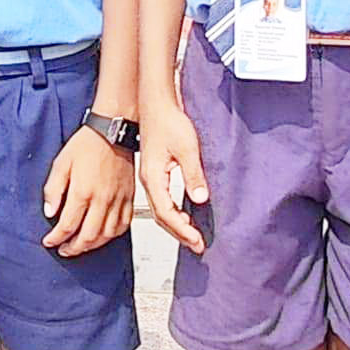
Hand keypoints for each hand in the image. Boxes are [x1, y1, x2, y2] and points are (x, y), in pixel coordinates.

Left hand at [40, 125, 133, 255]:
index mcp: (83, 192)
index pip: (67, 225)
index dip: (56, 238)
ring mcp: (117, 201)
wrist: (113, 133)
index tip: (49, 241)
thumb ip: (53, 190)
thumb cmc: (87, 144)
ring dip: (91, 246)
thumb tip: (49, 212)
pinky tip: (103, 236)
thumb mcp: (61, 163)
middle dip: (73, 248)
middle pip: (87, 236)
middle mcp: (102, 200)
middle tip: (63, 249)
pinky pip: (122, 226)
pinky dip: (111, 236)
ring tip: (80, 246)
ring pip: (106, 235)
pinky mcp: (128, 199)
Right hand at [137, 104, 210, 251]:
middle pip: (162, 217)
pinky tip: (184, 215)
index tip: (198, 241)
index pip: (167, 213)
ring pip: (161, 210)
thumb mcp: (187, 148)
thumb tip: (200, 199)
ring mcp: (150, 177)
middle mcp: (149, 181)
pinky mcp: (155, 172)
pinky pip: (162, 200)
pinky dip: (174, 212)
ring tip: (192, 235)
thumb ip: (193, 175)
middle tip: (197, 246)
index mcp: (153, 178)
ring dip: (176, 225)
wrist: (156, 103)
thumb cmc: (168, 121)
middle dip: (180, 234)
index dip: (183, 230)